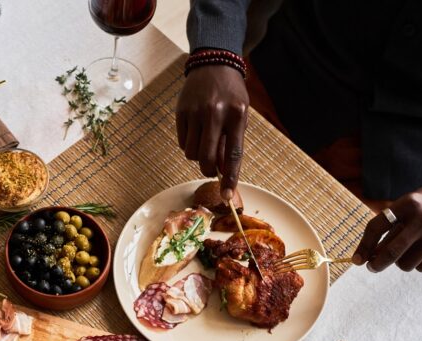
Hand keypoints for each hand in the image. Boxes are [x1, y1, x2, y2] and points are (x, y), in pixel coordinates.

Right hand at [176, 65, 249, 199]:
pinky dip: (188, 145)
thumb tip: (219, 170)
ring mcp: (196, 113)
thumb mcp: (239, 114)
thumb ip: (231, 141)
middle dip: (208, 170)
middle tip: (210, 170)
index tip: (227, 196)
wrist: (213, 64)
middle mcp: (215, 114)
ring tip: (204, 143)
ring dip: (197, 156)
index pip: (234, 154)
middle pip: (207, 158)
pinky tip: (195, 132)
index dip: (230, 177)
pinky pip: (182, 143)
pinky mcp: (182, 112)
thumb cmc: (230, 94)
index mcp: (236, 115)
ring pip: (192, 154)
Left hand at [352, 178, 421, 271]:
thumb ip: (391, 224)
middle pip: (390, 252)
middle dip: (377, 264)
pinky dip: (418, 263)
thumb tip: (370, 254)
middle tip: (372, 266)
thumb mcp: (409, 203)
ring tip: (407, 251)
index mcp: (408, 204)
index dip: (363, 246)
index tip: (358, 260)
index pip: (376, 227)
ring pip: (405, 263)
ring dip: (400, 262)